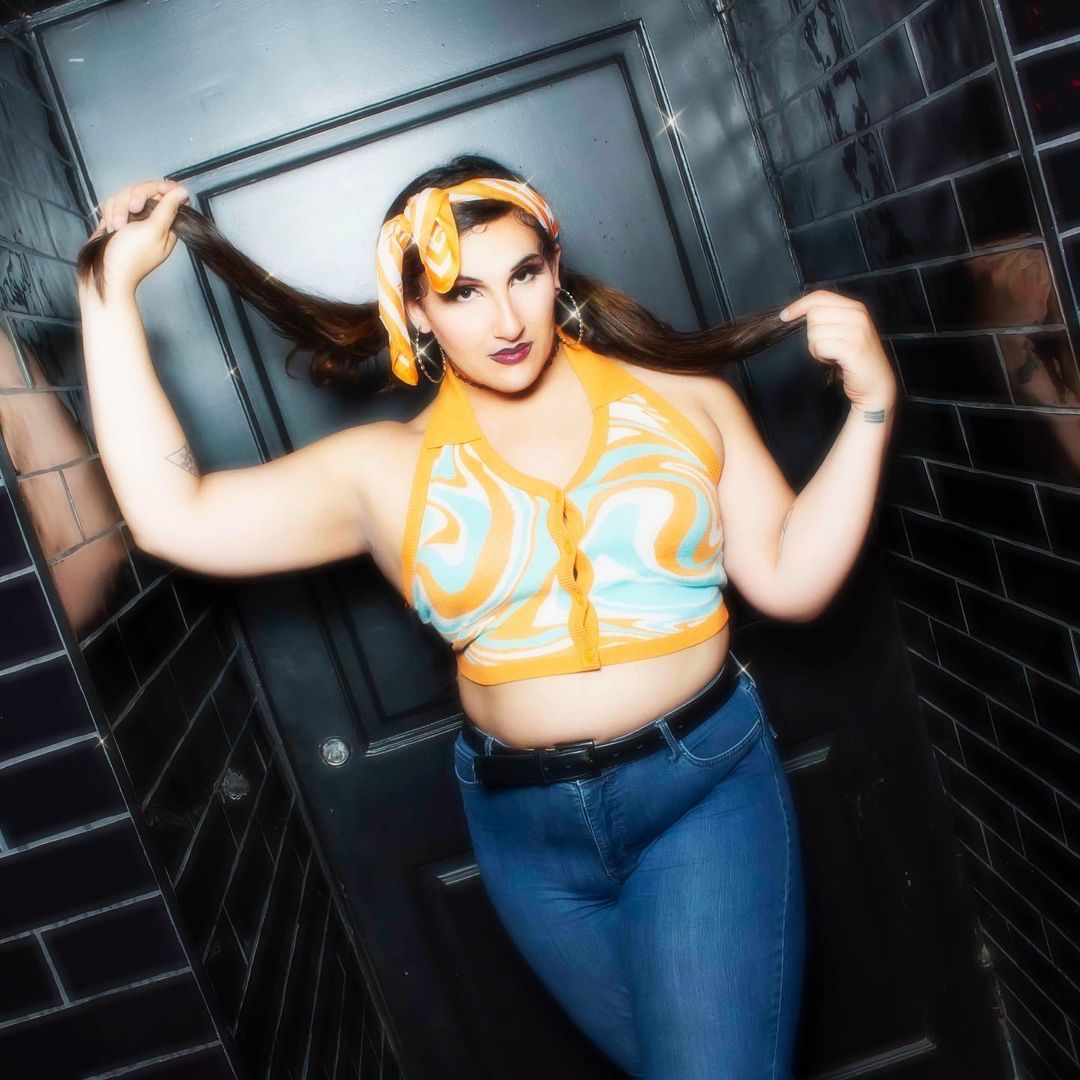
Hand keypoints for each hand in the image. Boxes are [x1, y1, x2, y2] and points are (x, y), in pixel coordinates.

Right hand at [80, 179, 189, 297]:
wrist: (105, 274)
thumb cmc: (131, 256)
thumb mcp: (153, 230)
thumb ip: (168, 210)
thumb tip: (183, 192)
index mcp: (167, 224)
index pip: (170, 194)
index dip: (163, 188)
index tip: (156, 191)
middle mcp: (152, 221)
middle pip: (146, 190)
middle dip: (135, 197)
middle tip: (132, 210)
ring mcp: (133, 220)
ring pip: (126, 195)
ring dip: (119, 209)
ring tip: (116, 227)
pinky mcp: (117, 221)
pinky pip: (113, 204)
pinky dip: (110, 213)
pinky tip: (109, 228)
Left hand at [779, 289, 896, 411]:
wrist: (876, 385)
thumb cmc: (856, 360)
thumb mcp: (845, 331)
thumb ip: (829, 318)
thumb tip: (799, 313)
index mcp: (855, 308)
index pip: (820, 296)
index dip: (799, 305)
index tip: (785, 316)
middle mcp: (858, 315)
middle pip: (813, 314)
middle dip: (812, 334)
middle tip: (826, 347)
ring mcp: (857, 331)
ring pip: (814, 332)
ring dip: (816, 348)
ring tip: (832, 355)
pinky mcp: (852, 348)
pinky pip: (820, 346)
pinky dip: (821, 357)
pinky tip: (833, 362)